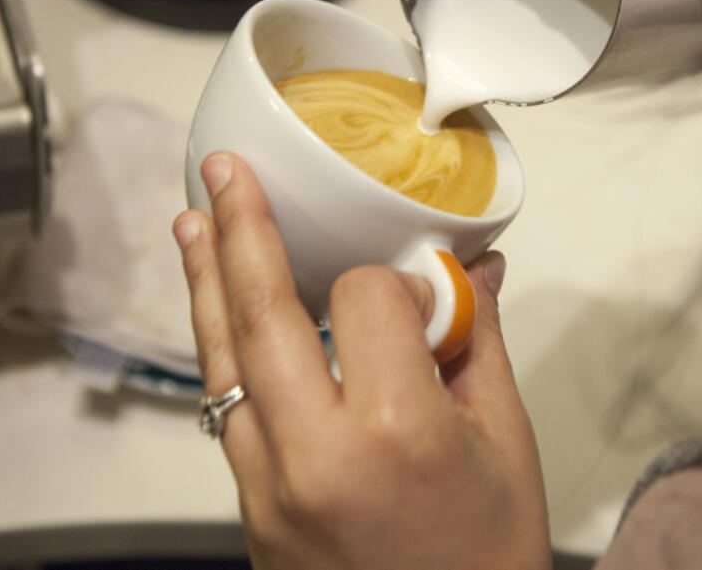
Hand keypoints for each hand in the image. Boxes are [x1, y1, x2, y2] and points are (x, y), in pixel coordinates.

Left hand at [173, 152, 551, 569]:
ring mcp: (270, 486)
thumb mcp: (507, 445)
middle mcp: (319, 453)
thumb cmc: (488, 560)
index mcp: (398, 430)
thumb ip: (477, 343)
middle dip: (241, 229)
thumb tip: (470, 269)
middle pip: (264, 313)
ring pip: (225, 360)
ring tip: (194, 220)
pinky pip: (227, 409)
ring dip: (207, 283)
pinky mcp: (251, 509)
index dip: (396, 280)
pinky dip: (222, 350)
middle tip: (225, 171)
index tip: (419, 292)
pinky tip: (219, 311)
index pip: (368, 300)